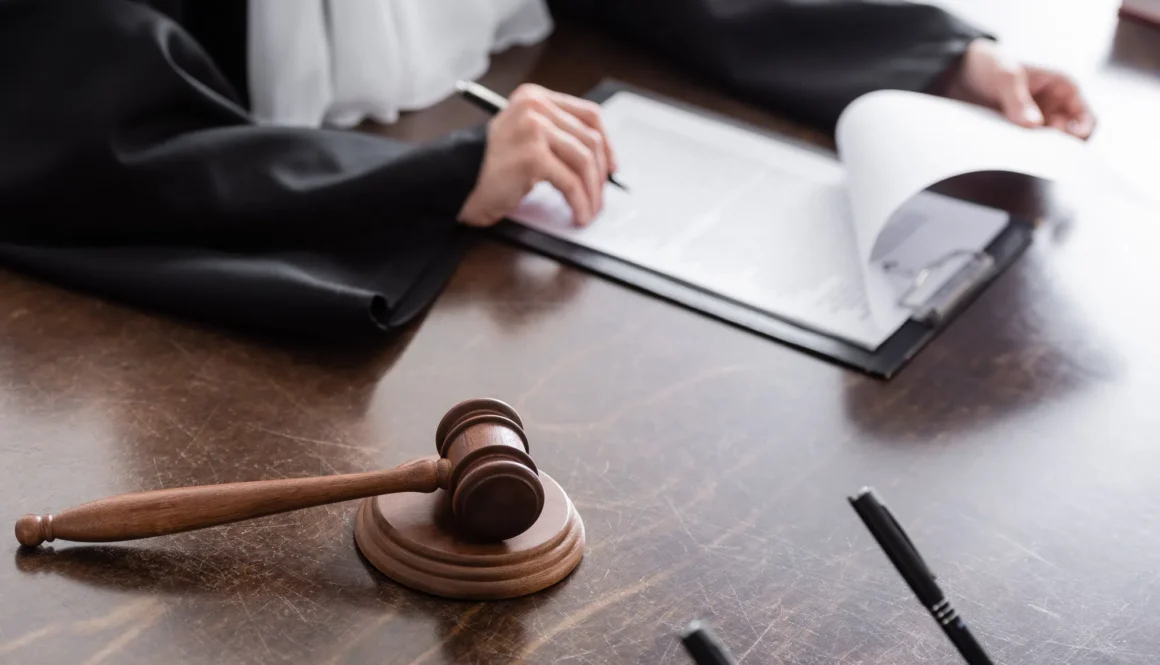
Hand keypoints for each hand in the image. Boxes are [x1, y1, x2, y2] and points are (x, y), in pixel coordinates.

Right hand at [457, 84, 617, 227]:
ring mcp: (533, 129)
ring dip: (592, 192)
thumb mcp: (524, 138)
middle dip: (601, 175)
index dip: (608, 144)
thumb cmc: (489, 167)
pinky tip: (579, 214)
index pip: (589, 115)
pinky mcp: (532, 156)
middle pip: (590, 140)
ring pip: (584, 162)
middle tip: (600, 197)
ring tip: (590, 210)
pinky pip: (570, 182)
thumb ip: (555, 136)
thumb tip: (600, 160)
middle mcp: (535, 108)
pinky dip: (580, 202)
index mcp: (535, 98)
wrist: (456, 181)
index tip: (612, 168)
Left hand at [946, 38, 1094, 139]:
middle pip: (1070, 139)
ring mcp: (1036, 121)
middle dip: (1056, 147)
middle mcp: (1055, 107)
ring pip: (1047, 146)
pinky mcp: (1017, 132)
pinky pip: (1026, 148)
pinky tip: (1006, 153)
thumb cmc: (990, 64)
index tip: (1056, 143)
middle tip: (1031, 150)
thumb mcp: (1005, 77)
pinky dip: (1020, 153)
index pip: (1088, 120)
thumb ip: (1018, 100)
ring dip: (1036, 151)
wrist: (957, 72)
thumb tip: (1034, 125)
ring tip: (1016, 152)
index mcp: (1064, 88)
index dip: (1080, 136)